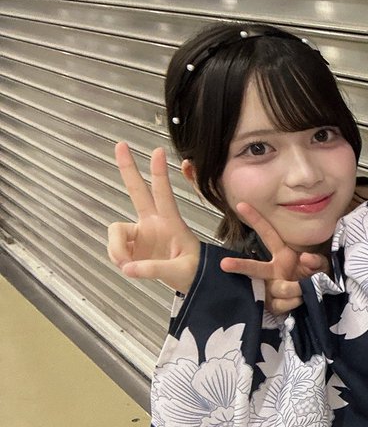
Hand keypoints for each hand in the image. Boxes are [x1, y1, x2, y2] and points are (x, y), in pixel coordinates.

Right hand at [107, 142, 201, 293]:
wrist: (192, 281)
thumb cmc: (193, 271)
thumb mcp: (180, 272)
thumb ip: (154, 269)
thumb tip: (128, 268)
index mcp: (171, 223)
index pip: (164, 195)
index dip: (159, 174)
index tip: (158, 151)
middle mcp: (153, 223)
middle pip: (137, 191)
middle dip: (128, 169)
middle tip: (121, 145)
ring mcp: (141, 232)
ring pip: (116, 230)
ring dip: (117, 249)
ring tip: (129, 266)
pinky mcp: (132, 244)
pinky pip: (115, 248)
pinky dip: (118, 258)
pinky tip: (129, 267)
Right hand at [217, 202, 328, 314]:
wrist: (318, 298)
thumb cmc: (315, 276)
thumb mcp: (321, 265)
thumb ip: (316, 260)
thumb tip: (305, 258)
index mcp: (282, 255)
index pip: (268, 235)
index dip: (256, 220)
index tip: (241, 204)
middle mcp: (273, 271)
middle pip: (255, 267)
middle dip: (240, 265)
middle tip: (224, 264)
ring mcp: (271, 289)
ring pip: (278, 288)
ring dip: (293, 288)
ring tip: (303, 287)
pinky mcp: (274, 306)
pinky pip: (282, 304)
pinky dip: (294, 302)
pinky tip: (300, 301)